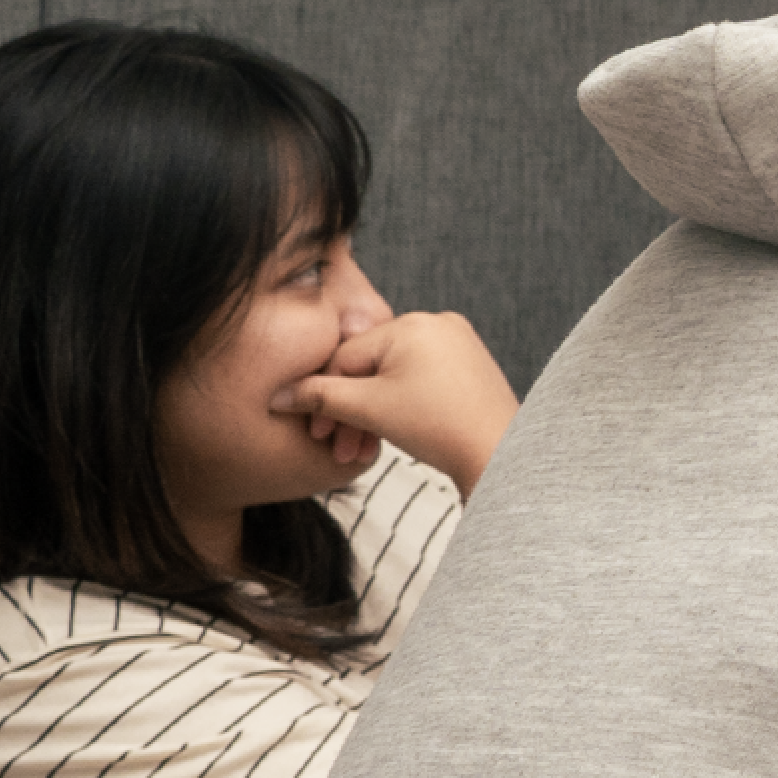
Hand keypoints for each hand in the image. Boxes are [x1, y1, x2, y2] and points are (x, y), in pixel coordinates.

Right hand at [280, 310, 518, 495]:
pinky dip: (399, 405)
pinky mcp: (468, 364)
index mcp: (411, 323)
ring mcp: (456, 342)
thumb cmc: (440, 428)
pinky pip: (418, 379)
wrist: (499, 454)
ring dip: (371, 414)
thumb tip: (278, 395)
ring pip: (393, 376)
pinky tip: (387, 434)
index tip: (315, 429)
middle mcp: (436, 323)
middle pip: (369, 367)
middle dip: (350, 411)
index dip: (323, 395)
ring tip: (360, 451)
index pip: (346, 357)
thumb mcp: (369, 409)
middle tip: (337, 445)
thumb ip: (320, 397)